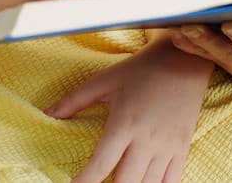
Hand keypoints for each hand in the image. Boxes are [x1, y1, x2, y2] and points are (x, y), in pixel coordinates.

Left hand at [46, 39, 210, 182]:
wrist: (183, 61)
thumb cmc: (141, 70)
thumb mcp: (105, 80)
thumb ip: (74, 100)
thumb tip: (47, 114)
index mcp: (124, 122)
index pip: (100, 165)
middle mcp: (146, 139)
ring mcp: (167, 147)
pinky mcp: (182, 148)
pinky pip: (172, 182)